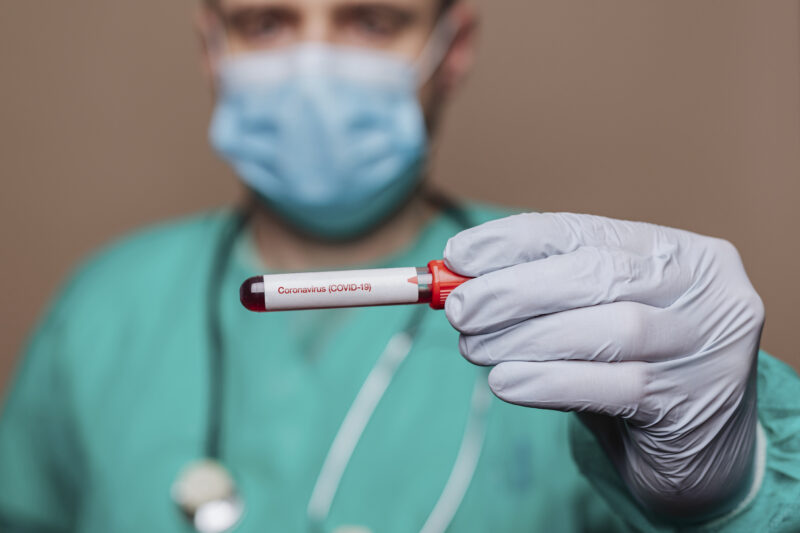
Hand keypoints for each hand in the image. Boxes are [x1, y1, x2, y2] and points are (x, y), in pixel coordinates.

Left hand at [443, 212, 763, 518]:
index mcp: (679, 253)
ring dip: (523, 338)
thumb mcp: (598, 316)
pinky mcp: (694, 403)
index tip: (459, 255)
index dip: (515, 241)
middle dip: (514, 290)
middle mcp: (704, 290)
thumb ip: (546, 293)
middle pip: (598, 274)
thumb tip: (461, 282)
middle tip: (459, 310)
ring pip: (606, 329)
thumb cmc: (635, 368)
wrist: (702, 453)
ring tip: (474, 348)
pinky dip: (547, 382)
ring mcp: (706, 347)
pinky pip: (611, 387)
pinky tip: (506, 382)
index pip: (587, 231)